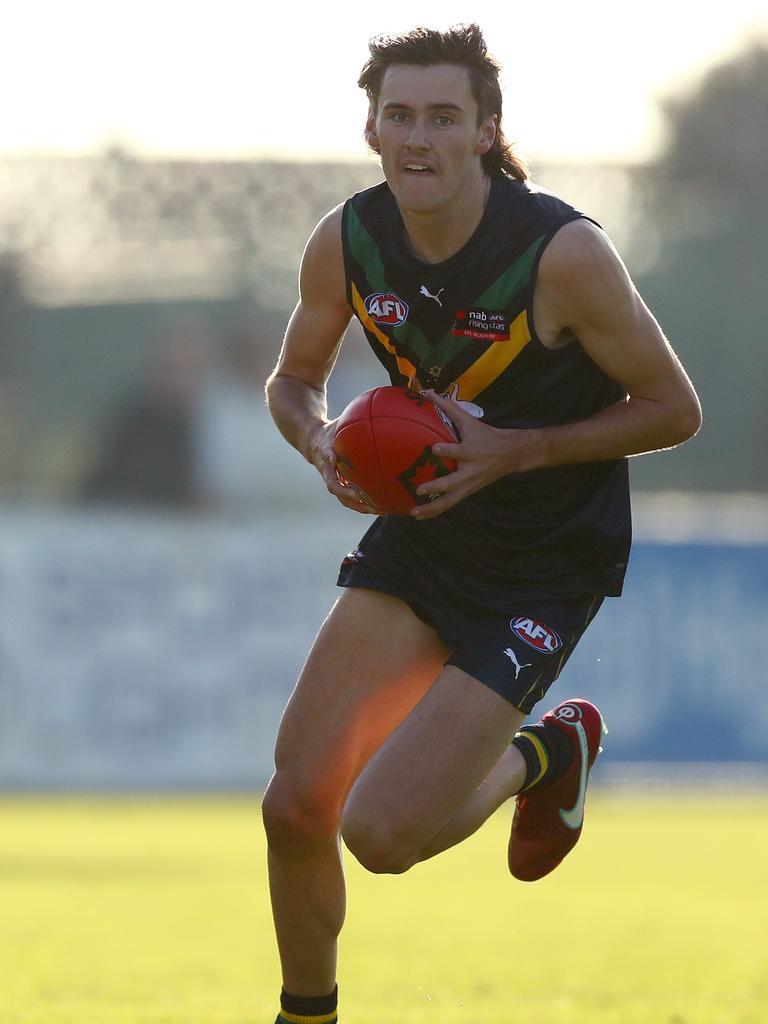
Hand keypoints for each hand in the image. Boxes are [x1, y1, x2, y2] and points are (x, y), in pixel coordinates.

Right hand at [308, 420, 379, 514]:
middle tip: (368, 502)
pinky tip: (383, 502)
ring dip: (358, 504)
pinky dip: (364, 500)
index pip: (327, 462)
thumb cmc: (328, 429)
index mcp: (324, 454)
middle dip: (350, 497)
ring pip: (343, 496)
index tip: (343, 472)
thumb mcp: (337, 421)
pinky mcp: (337, 482)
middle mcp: (326, 470)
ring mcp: (331, 478)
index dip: (333, 468)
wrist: (307, 438)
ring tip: (379, 509)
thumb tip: (377, 405)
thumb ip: (351, 418)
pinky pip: (350, 493)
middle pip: (335, 488)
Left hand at [411, 391, 540, 519]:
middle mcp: (470, 470)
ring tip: (414, 513)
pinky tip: (421, 516)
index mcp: (472, 451)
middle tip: (419, 489)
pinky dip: (436, 511)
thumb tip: (428, 392)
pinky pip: (450, 504)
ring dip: (432, 508)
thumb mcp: (470, 421)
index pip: (459, 451)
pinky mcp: (468, 492)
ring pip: (450, 500)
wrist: (511, 455)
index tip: (434, 448)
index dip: (447, 451)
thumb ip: (448, 408)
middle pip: (453, 483)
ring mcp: (469, 484)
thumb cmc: (486, 435)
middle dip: (436, 487)